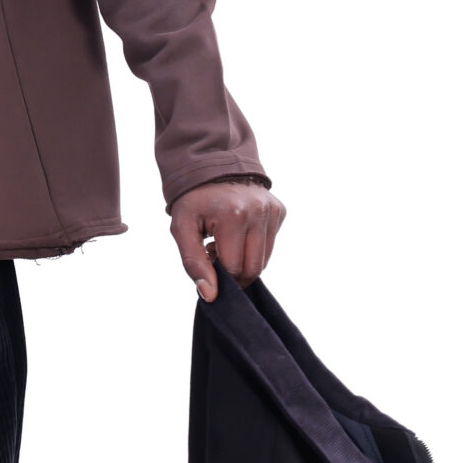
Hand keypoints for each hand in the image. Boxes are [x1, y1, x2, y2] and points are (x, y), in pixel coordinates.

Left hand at [169, 179, 286, 301]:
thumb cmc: (193, 201)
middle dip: (235, 272)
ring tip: (226, 242)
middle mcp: (258, 211)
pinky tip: (239, 231)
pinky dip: (254, 246)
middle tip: (216, 254)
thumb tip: (210, 296)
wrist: (211, 167)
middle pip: (253, 268)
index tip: (208, 257)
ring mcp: (272, 210)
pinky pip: (270, 244)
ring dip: (245, 259)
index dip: (219, 272)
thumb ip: (194, 264)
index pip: (234, 268)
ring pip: (264, 260)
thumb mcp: (182, 229)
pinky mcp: (279, 210)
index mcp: (233, 216)